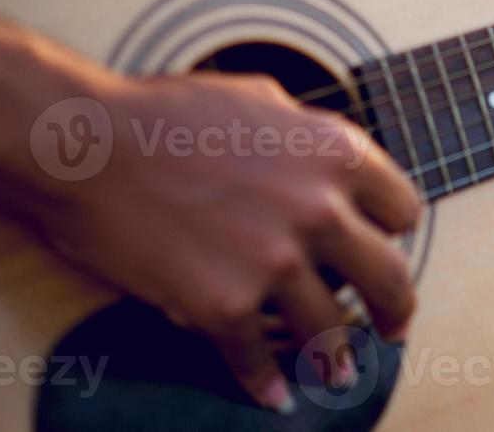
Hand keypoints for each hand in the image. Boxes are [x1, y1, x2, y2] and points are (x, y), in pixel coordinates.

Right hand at [0, 0, 424, 417]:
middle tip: (393, 327)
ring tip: (340, 372)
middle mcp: (319, 210)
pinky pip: (258, 359)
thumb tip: (328, 165)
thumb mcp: (264, 98)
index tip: (385, 246)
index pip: (403, 208)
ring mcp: (274, 262)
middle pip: (389, 277)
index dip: (394, 231)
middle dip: (394, 309)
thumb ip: (309, 136)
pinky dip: (266, 383)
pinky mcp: (224, 306)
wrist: (90, 146)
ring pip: (330, 329)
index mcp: (337, 154)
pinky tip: (274, 394)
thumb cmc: (167, 113)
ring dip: (337, 358)